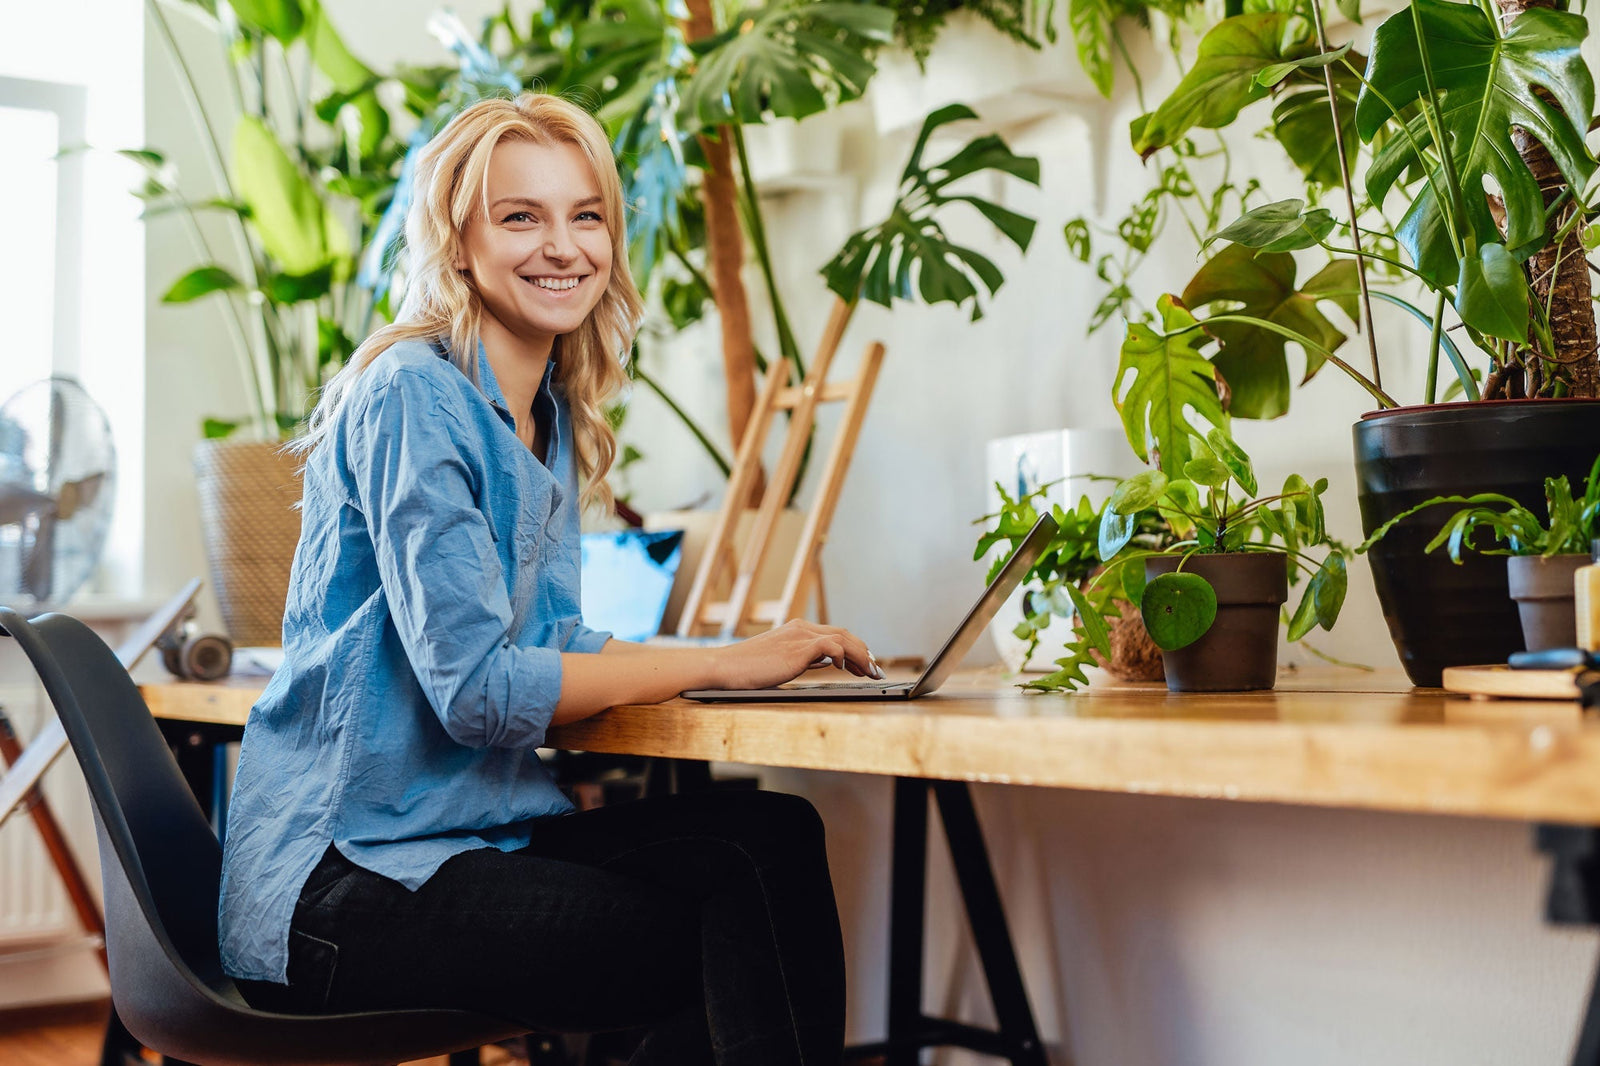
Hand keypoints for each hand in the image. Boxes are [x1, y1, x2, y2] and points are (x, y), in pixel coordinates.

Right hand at [708, 620, 880, 689]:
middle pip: (845, 634)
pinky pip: (831, 645)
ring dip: (860, 655)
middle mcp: (801, 628)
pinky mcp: (798, 648)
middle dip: (863, 652)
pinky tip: (844, 668)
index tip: (864, 664)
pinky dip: (843, 655)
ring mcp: (800, 636)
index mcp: (797, 630)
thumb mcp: (782, 662)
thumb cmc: (749, 670)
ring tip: (869, 671)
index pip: (835, 634)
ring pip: (843, 638)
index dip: (854, 649)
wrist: (725, 667)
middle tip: (875, 669)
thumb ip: (806, 659)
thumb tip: (827, 663)